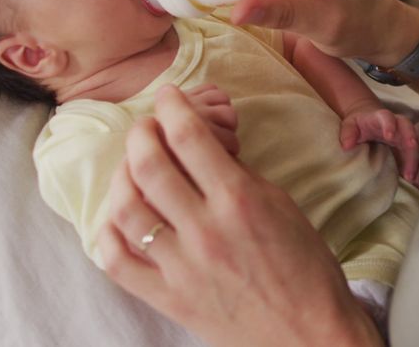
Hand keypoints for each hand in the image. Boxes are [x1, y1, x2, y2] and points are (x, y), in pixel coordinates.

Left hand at [98, 85, 382, 346]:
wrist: (310, 332)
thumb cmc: (308, 269)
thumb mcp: (283, 207)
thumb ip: (239, 177)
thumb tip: (205, 152)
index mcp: (239, 200)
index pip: (189, 136)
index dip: (172, 106)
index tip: (167, 95)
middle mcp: (205, 230)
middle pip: (150, 165)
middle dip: (142, 133)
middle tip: (146, 126)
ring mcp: (181, 266)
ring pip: (126, 208)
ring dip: (122, 176)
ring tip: (131, 167)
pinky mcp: (168, 298)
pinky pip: (118, 262)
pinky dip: (108, 233)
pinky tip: (117, 217)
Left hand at [340, 103, 418, 181]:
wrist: (368, 120)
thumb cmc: (359, 123)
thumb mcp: (350, 124)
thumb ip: (348, 132)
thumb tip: (347, 146)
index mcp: (381, 117)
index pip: (387, 118)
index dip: (389, 125)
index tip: (389, 136)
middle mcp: (397, 124)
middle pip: (408, 129)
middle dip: (411, 143)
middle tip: (408, 158)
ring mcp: (404, 135)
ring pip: (414, 144)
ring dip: (414, 160)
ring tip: (410, 177)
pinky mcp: (406, 146)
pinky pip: (413, 155)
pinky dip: (413, 166)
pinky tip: (410, 178)